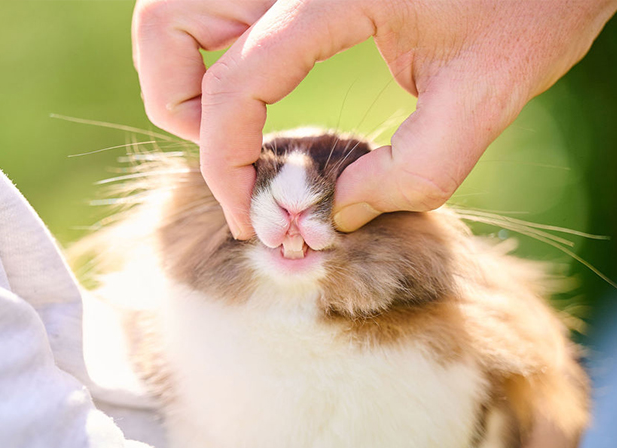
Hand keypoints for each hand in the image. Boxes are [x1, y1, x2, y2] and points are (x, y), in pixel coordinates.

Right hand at [132, 0, 616, 237]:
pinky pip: (219, 6)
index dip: (225, 166)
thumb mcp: (488, 93)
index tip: (249, 219)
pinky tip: (258, 88)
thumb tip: (340, 212)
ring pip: (178, 10)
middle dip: (179, 105)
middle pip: (166, 24)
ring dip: (185, 74)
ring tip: (233, 127)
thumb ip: (415, 171)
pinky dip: (212, 52)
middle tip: (228, 155)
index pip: (234, 87)